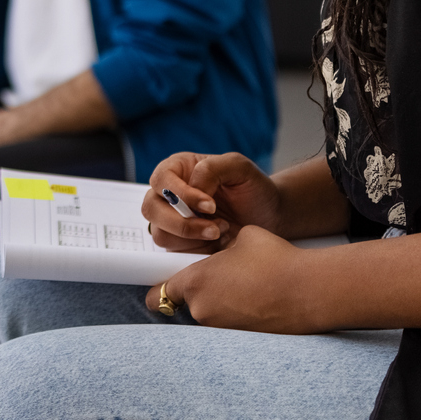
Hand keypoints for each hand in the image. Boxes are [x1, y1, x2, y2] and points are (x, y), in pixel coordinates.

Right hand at [140, 151, 282, 252]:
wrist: (269, 218)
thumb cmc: (253, 188)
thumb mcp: (239, 168)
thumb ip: (212, 168)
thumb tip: (192, 188)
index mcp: (178, 169)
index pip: (161, 179)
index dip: (180, 194)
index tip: (210, 206)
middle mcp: (169, 194)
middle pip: (151, 209)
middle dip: (182, 223)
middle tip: (214, 228)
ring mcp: (172, 220)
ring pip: (160, 233)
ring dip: (191, 238)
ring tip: (220, 232)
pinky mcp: (180, 243)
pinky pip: (174, 252)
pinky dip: (196, 250)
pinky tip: (217, 243)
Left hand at [145, 226, 319, 332]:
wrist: (310, 291)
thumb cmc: (276, 259)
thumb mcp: (242, 236)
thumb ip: (220, 246)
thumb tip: (220, 253)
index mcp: (195, 282)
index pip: (158, 294)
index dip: (161, 288)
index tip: (167, 285)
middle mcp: (201, 310)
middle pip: (187, 303)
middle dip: (201, 292)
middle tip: (226, 279)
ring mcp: (221, 329)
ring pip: (210, 313)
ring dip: (221, 303)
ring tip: (249, 288)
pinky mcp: (241, 341)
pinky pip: (229, 324)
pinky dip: (238, 315)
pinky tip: (259, 302)